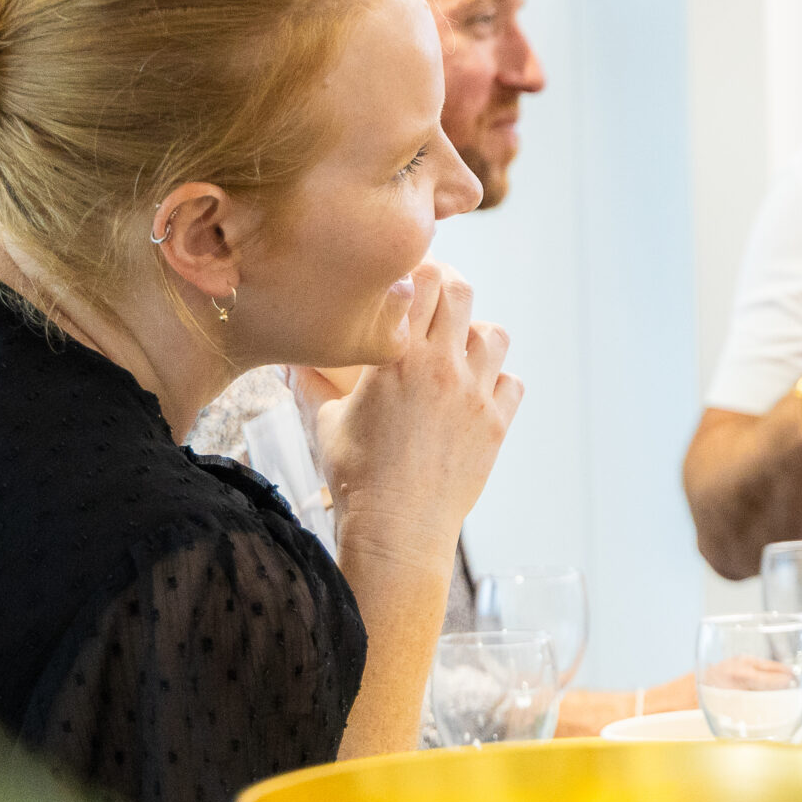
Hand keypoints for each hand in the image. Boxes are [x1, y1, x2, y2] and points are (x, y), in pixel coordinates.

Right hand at [317, 262, 523, 568]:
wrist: (397, 529)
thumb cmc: (355, 477)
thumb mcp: (325, 423)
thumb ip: (311, 382)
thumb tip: (290, 358)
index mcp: (395, 358)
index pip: (420, 281)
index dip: (417, 272)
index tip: (409, 280)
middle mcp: (440, 367)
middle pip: (461, 293)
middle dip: (449, 290)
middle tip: (437, 303)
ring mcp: (473, 394)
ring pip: (494, 333)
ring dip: (477, 336)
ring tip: (458, 352)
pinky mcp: (495, 424)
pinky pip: (511, 382)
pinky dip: (498, 382)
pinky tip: (476, 395)